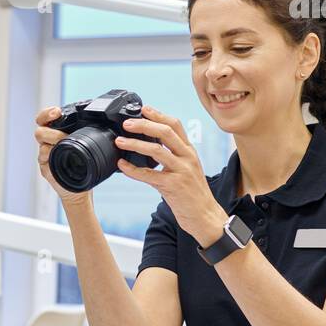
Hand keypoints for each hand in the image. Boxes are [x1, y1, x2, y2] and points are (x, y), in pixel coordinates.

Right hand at [34, 106, 93, 207]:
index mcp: (57, 135)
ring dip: (52, 138)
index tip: (57, 111)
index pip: (46, 119)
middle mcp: (48, 143)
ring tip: (63, 141)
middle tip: (60, 127)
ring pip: (40, 141)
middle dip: (48, 124)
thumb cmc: (85, 169)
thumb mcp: (90, 150)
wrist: (80, 190)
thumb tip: (110, 129)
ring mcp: (45, 154)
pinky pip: (43, 155)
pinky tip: (59, 154)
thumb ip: (91, 138)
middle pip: (40, 128)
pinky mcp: (45, 166)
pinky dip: (51, 153)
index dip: (48, 113)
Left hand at [113, 105, 227, 245]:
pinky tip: (122, 166)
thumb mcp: (187, 168)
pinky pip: (149, 175)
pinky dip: (133, 170)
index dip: (159, 115)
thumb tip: (149, 144)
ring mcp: (181, 171)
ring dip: (135, 144)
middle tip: (127, 123)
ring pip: (156, 150)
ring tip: (120, 141)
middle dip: (144, 125)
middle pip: (165, 132)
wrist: (205, 216)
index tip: (144, 109)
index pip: (175, 125)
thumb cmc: (193, 193)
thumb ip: (173, 155)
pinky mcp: (174, 186)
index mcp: (190, 151)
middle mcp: (187, 157)